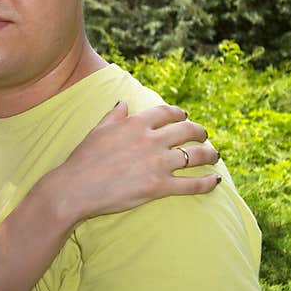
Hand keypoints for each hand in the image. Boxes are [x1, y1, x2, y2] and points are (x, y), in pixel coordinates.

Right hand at [40, 101, 221, 221]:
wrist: (75, 188)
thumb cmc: (83, 159)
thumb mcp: (98, 131)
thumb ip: (114, 116)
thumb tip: (123, 102)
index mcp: (135, 124)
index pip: (166, 113)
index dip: (179, 113)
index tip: (185, 116)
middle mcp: (150, 140)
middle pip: (186, 131)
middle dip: (199, 132)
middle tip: (204, 136)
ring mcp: (157, 163)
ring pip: (195, 156)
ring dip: (209, 155)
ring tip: (214, 156)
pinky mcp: (159, 186)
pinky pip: (191, 184)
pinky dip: (206, 183)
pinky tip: (215, 182)